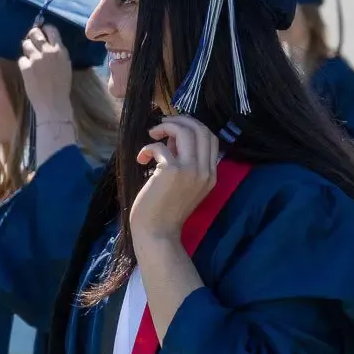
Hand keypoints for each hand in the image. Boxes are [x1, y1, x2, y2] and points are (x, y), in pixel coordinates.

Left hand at [19, 24, 73, 121]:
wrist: (53, 103)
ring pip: (26, 44)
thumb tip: (49, 42)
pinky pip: (21, 59)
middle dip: (32, 35)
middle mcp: (47, 51)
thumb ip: (58, 52)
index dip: (45, 29)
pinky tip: (28, 72)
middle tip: (32, 41)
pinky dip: (24, 64)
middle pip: (35, 33)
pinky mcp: (25, 67)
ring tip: (31, 58)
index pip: (51, 29)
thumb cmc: (62, 86)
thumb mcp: (65, 65)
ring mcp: (35, 59)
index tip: (42, 32)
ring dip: (27, 49)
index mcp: (60, 50)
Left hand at [131, 116, 218, 239]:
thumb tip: (172, 136)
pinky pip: (159, 146)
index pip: (211, 138)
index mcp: (210, 174)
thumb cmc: (165, 209)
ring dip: (165, 127)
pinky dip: (148, 148)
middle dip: (180, 120)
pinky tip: (141, 159)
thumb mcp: (183, 183)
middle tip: (162, 125)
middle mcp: (204, 171)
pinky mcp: (171, 171)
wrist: (157, 233)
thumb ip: (183, 159)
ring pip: (184, 131)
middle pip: (201, 129)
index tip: (175, 129)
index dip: (193, 126)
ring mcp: (190, 170)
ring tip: (152, 135)